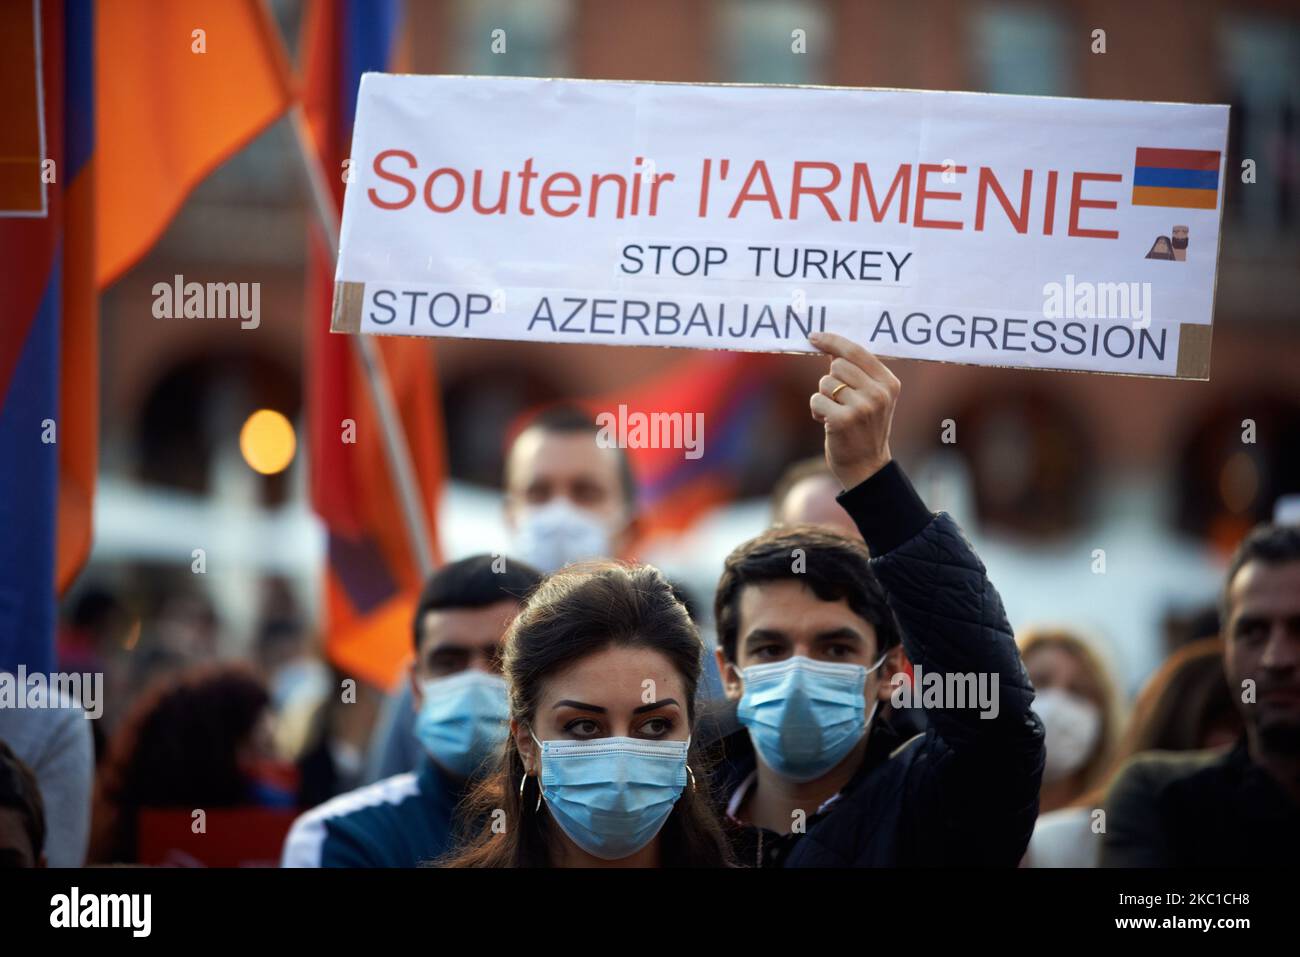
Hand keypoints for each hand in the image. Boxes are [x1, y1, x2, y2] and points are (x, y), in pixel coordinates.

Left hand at [808, 331, 899, 489]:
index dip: (832, 341)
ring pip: (825, 383)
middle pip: (837, 366)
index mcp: (889, 383)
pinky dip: (816, 410)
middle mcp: (879, 393)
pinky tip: (828, 423)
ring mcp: (863, 407)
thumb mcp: (871, 398)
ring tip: (835, 414)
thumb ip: (858, 373)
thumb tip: (832, 349)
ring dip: (823, 398)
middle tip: (839, 401)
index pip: (856, 351)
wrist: (866, 466)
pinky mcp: (844, 420)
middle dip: (831, 381)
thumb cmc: (864, 428)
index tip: (814, 336)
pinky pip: (816, 399)